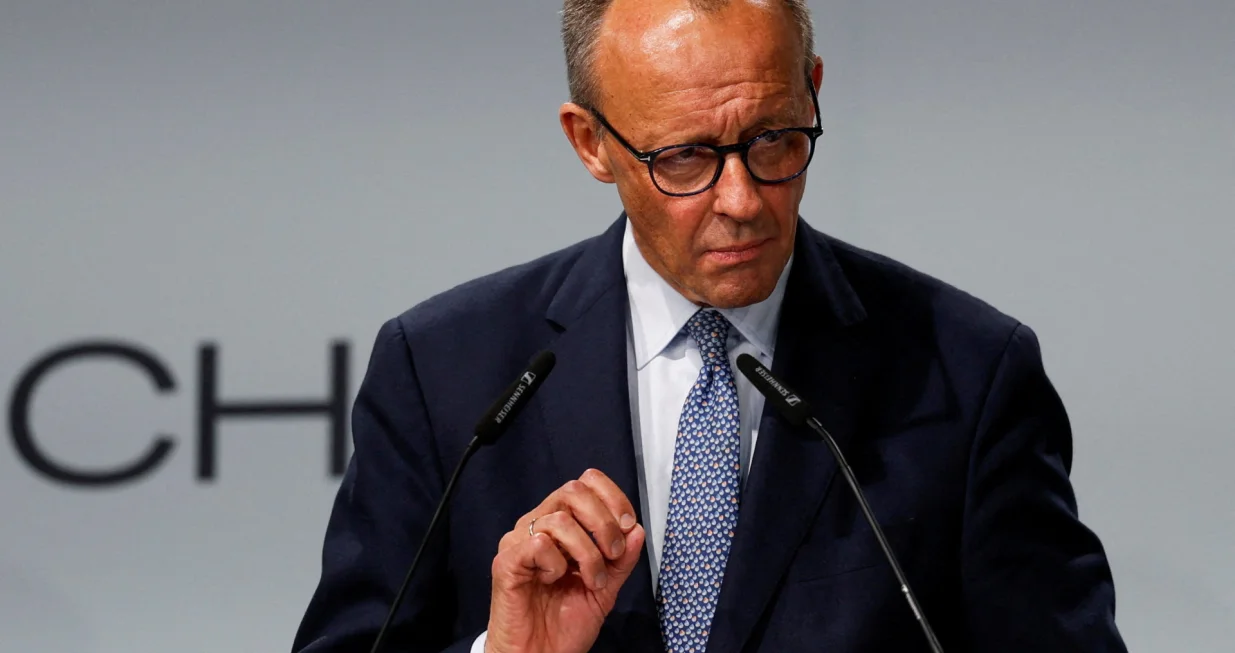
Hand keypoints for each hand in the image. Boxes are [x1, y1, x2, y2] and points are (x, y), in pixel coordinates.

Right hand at [485, 469, 645, 652]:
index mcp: (560, 524)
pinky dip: (557, 564)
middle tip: (612, 553)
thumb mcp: (605, 588)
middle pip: (573, 490)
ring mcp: (519, 542)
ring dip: (587, 553)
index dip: (612, 496)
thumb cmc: (564, 624)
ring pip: (560, 519)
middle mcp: (537, 525)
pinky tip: (554, 581)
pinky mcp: (506, 562)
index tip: (627, 524)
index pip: (585, 483)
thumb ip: (621, 560)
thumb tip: (636, 529)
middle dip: (603, 521)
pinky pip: (538, 544)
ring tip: (591, 581)